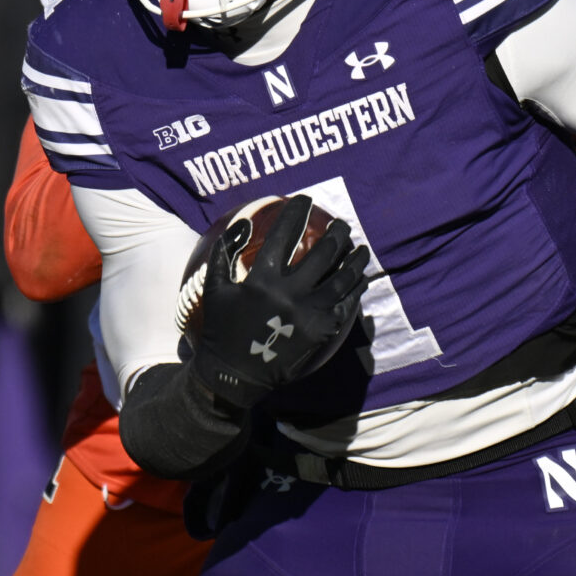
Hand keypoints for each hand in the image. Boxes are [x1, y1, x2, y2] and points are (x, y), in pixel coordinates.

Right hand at [187, 194, 370, 408]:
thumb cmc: (221, 328)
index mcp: (261, 280)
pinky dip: (355, 289)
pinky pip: (345, 305)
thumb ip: (226, 251)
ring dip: (354, 260)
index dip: (296, 213)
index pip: (283, 235)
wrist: (235, 375)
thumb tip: (245, 223)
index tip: (304, 199)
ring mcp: (309, 314)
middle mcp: (289, 294)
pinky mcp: (321, 332)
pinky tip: (361, 278)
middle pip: (322, 253)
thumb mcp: (214, 288)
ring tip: (361, 248)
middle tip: (343, 225)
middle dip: (337, 234)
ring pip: (342, 279)